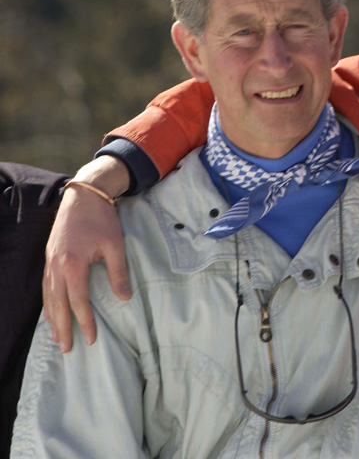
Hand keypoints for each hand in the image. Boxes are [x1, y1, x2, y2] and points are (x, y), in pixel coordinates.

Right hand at [43, 155, 131, 351]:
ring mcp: (50, 262)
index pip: (78, 302)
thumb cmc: (102, 220)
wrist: (84, 196)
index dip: (85, 322)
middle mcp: (57, 266)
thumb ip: (118, 272)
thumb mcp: (115, 245)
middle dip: (63, 328)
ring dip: (53, 319)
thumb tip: (125, 298)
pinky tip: (50, 312)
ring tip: (57, 337)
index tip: (91, 339)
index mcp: (73, 265)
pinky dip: (47, 302)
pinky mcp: (49, 257)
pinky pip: (46, 286)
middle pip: (58, 305)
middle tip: (67, 350)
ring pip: (48, 297)